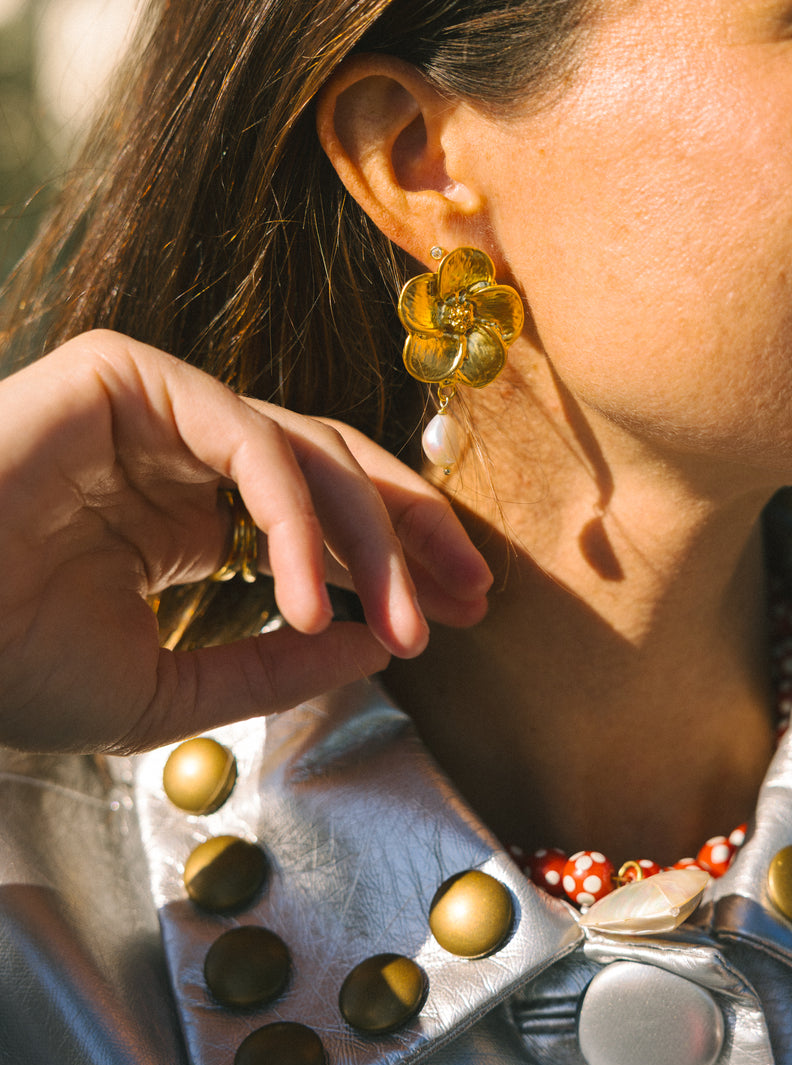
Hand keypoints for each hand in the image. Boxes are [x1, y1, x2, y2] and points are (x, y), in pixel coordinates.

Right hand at [0, 330, 490, 753]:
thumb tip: (387, 643)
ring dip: (370, 537)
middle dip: (415, 531)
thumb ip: (279, 665)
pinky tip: (315, 597)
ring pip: (305, 449)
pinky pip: (245, 437)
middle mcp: (181, 456)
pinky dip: (294, 515)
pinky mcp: (124, 376)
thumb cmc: (9, 668)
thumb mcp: (175, 688)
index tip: (461, 615)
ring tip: (407, 625)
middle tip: (474, 597)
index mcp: (188, 518)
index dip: (399, 560)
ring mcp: (153, 410)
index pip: (322, 518)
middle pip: (335, 470)